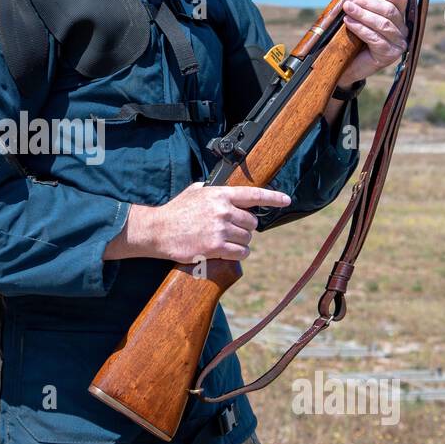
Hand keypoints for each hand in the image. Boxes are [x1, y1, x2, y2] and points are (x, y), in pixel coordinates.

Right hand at [105, 183, 290, 263]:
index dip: (273, 197)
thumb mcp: (193, 192)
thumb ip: (211, 190)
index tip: (286, 200)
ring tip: (226, 241)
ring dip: (240, 242)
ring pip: (247, 239)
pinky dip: (237, 254)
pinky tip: (228, 252)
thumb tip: (223, 190)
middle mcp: (223, 211)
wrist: (158, 230)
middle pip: (252, 223)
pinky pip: (240, 253)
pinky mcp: (215, 247)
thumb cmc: (175, 211)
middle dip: (245, 228)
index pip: (253, 194)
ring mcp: (220, 229)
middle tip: (232, 230)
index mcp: (220, 195)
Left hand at [336, 0, 408, 88]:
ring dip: (363, 13)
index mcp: (399, 16)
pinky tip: (349, 22)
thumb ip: (361, 5)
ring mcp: (398, 43)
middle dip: (367, 2)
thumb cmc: (352, 40)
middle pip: (389, 10)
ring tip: (347, 8)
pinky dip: (361, 28)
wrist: (347, 67)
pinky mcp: (389, 55)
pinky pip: (375, 38)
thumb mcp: (358, 19)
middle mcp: (403, 29)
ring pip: (383, 23)